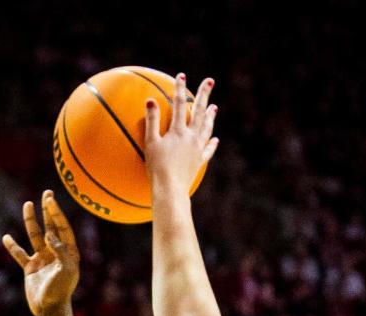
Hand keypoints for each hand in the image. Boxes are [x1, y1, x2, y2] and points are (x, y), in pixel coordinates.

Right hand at [3, 191, 79, 315]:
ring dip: (31, 221)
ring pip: (35, 236)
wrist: (49, 309)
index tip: (49, 199)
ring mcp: (43, 260)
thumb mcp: (66, 270)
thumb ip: (60, 251)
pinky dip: (13, 246)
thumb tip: (49, 235)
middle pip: (51, 227)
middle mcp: (56, 253)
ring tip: (27, 204)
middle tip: (47, 193)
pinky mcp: (31, 268)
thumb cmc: (61, 291)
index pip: (62, 228)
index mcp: (69, 253)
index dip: (56, 213)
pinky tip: (6, 237)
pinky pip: (20, 254)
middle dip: (48, 210)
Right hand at [143, 75, 217, 190]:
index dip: (180, 88)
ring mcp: (197, 149)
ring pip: (206, 128)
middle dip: (204, 94)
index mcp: (178, 131)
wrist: (171, 190)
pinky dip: (212, 143)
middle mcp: (191, 137)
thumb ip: (151, 121)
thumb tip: (150, 100)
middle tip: (210, 81)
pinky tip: (215, 139)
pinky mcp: (199, 162)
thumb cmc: (157, 168)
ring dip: (210, 116)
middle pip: (199, 111)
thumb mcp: (151, 143)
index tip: (181, 75)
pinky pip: (208, 150)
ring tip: (214, 107)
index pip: (179, 104)